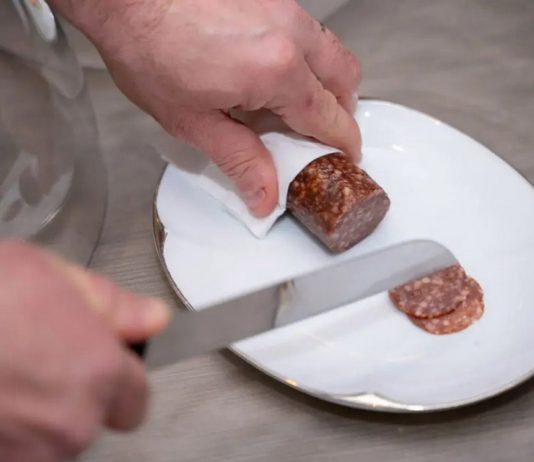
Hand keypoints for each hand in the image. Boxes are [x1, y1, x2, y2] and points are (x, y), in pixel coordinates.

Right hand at [0, 240, 169, 461]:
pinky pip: (16, 452)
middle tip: (37, 360)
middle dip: (74, 396)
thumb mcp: (58, 277)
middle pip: (91, 421)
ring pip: (50, 442)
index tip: (100, 364)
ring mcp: (26, 458)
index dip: (121, 379)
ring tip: (5, 375)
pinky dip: (6, 432)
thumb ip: (116, 306)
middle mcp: (70, 426)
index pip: (137, 399)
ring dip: (35, 418)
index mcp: (100, 375)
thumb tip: (155, 320)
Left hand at [52, 0, 360, 216]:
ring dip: (326, 82)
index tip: (346, 157)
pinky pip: (308, 32)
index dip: (343, 143)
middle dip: (342, 111)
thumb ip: (241, 161)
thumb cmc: (150, 51)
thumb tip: (266, 196)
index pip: (330, 117)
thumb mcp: (194, 122)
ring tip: (295, 105)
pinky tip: (274, 72)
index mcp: (277, 71)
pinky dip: (306, 58)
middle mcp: (291, 34)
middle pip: (346, 78)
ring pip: (331, 50)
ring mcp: (284, 8)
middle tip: (321, 134)